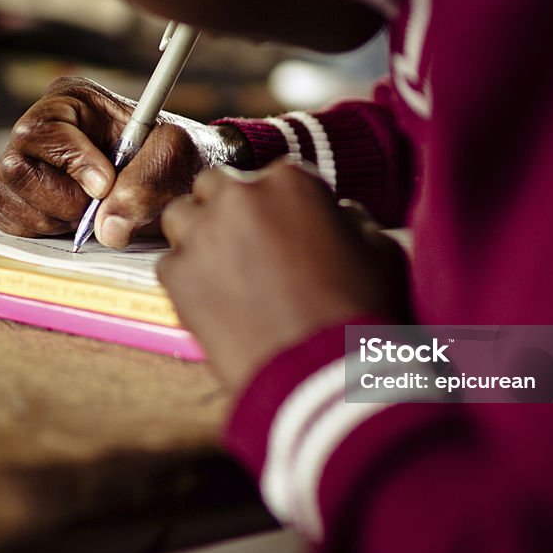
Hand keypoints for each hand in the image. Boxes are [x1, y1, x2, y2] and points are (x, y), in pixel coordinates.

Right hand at [0, 77, 249, 247]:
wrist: (177, 180)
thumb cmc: (176, 156)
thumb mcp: (177, 157)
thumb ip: (148, 184)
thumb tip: (109, 229)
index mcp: (72, 100)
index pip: (42, 131)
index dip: (71, 163)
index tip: (105, 186)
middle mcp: (41, 127)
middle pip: (15, 168)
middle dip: (61, 199)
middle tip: (99, 207)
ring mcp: (23, 160)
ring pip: (1, 192)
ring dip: (48, 217)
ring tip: (88, 214)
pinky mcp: (16, 194)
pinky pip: (1, 215)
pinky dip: (34, 228)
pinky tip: (68, 222)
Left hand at [158, 161, 411, 393]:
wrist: (323, 376)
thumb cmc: (360, 312)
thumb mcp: (381, 250)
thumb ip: (354, 219)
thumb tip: (339, 213)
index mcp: (290, 180)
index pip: (273, 176)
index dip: (280, 207)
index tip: (285, 232)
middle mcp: (239, 197)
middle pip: (217, 186)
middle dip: (230, 209)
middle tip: (249, 247)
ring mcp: (202, 235)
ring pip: (181, 216)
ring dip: (198, 235)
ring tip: (224, 270)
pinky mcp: (177, 277)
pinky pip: (170, 264)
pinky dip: (187, 279)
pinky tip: (214, 302)